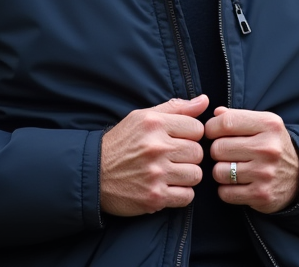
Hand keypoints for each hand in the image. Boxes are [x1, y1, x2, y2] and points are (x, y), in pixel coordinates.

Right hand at [100, 95, 207, 215]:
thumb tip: (204, 100)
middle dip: (189, 156)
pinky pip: (187, 196)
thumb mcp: (142, 117)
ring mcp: (156, 174)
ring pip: (196, 175)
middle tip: (174, 159)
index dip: (191, 135)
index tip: (179, 140)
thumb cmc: (121, 144)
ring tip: (172, 173)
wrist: (93, 175)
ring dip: (187, 176)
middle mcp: (156, 148)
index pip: (197, 128)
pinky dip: (181, 194)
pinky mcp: (154, 197)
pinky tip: (168, 187)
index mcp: (154, 124)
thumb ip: (175, 108)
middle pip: (198, 152)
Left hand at [205, 107, 298, 213]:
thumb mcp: (263, 124)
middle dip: (217, 151)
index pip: (226, 122)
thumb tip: (215, 113)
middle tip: (227, 154)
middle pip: (218, 148)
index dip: (212, 128)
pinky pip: (225, 193)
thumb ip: (238, 116)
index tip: (213, 133)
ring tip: (233, 169)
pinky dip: (226, 190)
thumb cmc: (273, 146)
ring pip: (219, 171)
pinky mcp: (261, 195)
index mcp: (269, 125)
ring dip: (221, 172)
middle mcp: (268, 148)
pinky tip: (238, 184)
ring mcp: (265, 173)